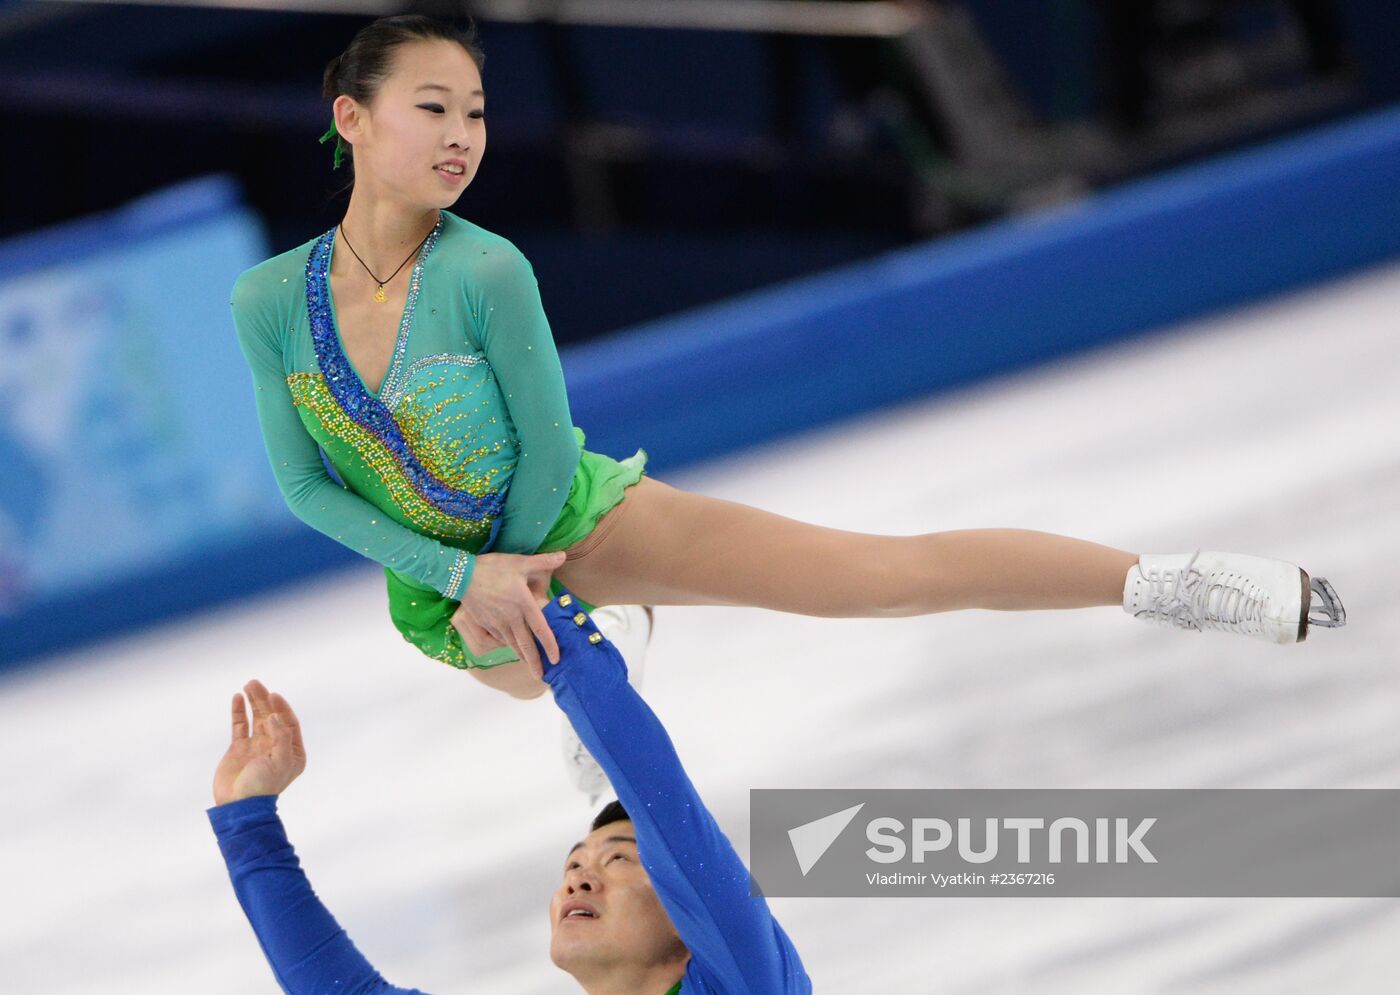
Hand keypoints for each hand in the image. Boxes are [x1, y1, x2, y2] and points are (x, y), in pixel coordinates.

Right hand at [212, 679, 306, 805]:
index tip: (274, 696)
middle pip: (271, 716)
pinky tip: (237, 697)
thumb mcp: (280, 763)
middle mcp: (275, 746)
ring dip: (253, 701)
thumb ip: (280, 737)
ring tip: (248, 685)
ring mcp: (256, 746)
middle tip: (255, 683)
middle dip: (264, 700)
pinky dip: (239, 711)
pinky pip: (240, 725)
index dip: (282, 708)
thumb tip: (273, 716)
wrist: (238, 806)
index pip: (289, 723)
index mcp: (292, 752)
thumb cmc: (263, 787)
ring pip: (256, 717)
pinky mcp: (239, 748)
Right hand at [452, 550, 564, 678]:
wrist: (462, 575)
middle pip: (526, 645)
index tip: (556, 659)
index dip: (550, 645)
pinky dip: (509, 646)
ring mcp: (497, 623)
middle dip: (535, 663)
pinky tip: (513, 649)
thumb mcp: (519, 562)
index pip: (541, 629)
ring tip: (531, 667)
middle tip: (542, 677)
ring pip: (513, 645)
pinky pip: (501, 639)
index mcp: (524, 604)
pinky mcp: (486, 624)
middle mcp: (512, 618)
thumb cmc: (493, 568)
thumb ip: (543, 561)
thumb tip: (563, 555)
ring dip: (523, 656)